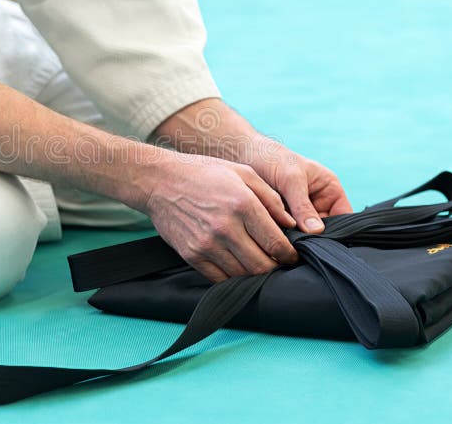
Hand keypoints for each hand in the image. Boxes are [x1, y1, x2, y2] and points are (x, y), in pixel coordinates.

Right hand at [142, 152, 299, 281]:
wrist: (159, 181)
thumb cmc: (204, 173)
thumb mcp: (243, 173)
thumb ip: (271, 198)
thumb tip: (291, 224)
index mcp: (242, 204)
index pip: (276, 243)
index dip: (289, 255)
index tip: (291, 256)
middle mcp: (225, 228)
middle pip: (262, 266)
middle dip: (275, 268)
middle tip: (278, 263)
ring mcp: (206, 244)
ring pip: (242, 275)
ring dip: (254, 274)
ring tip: (258, 263)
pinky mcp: (191, 255)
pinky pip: (219, 278)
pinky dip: (232, 277)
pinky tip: (236, 265)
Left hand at [248, 139, 352, 232]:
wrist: (243, 156)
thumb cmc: (272, 159)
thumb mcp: (290, 179)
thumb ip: (303, 205)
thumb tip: (316, 231)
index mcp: (330, 191)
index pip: (344, 218)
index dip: (337, 232)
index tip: (322, 242)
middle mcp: (319, 205)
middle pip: (325, 231)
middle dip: (314, 239)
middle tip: (301, 245)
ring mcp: (301, 215)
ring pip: (306, 236)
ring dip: (297, 240)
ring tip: (286, 242)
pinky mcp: (284, 222)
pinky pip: (289, 236)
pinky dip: (284, 239)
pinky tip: (275, 241)